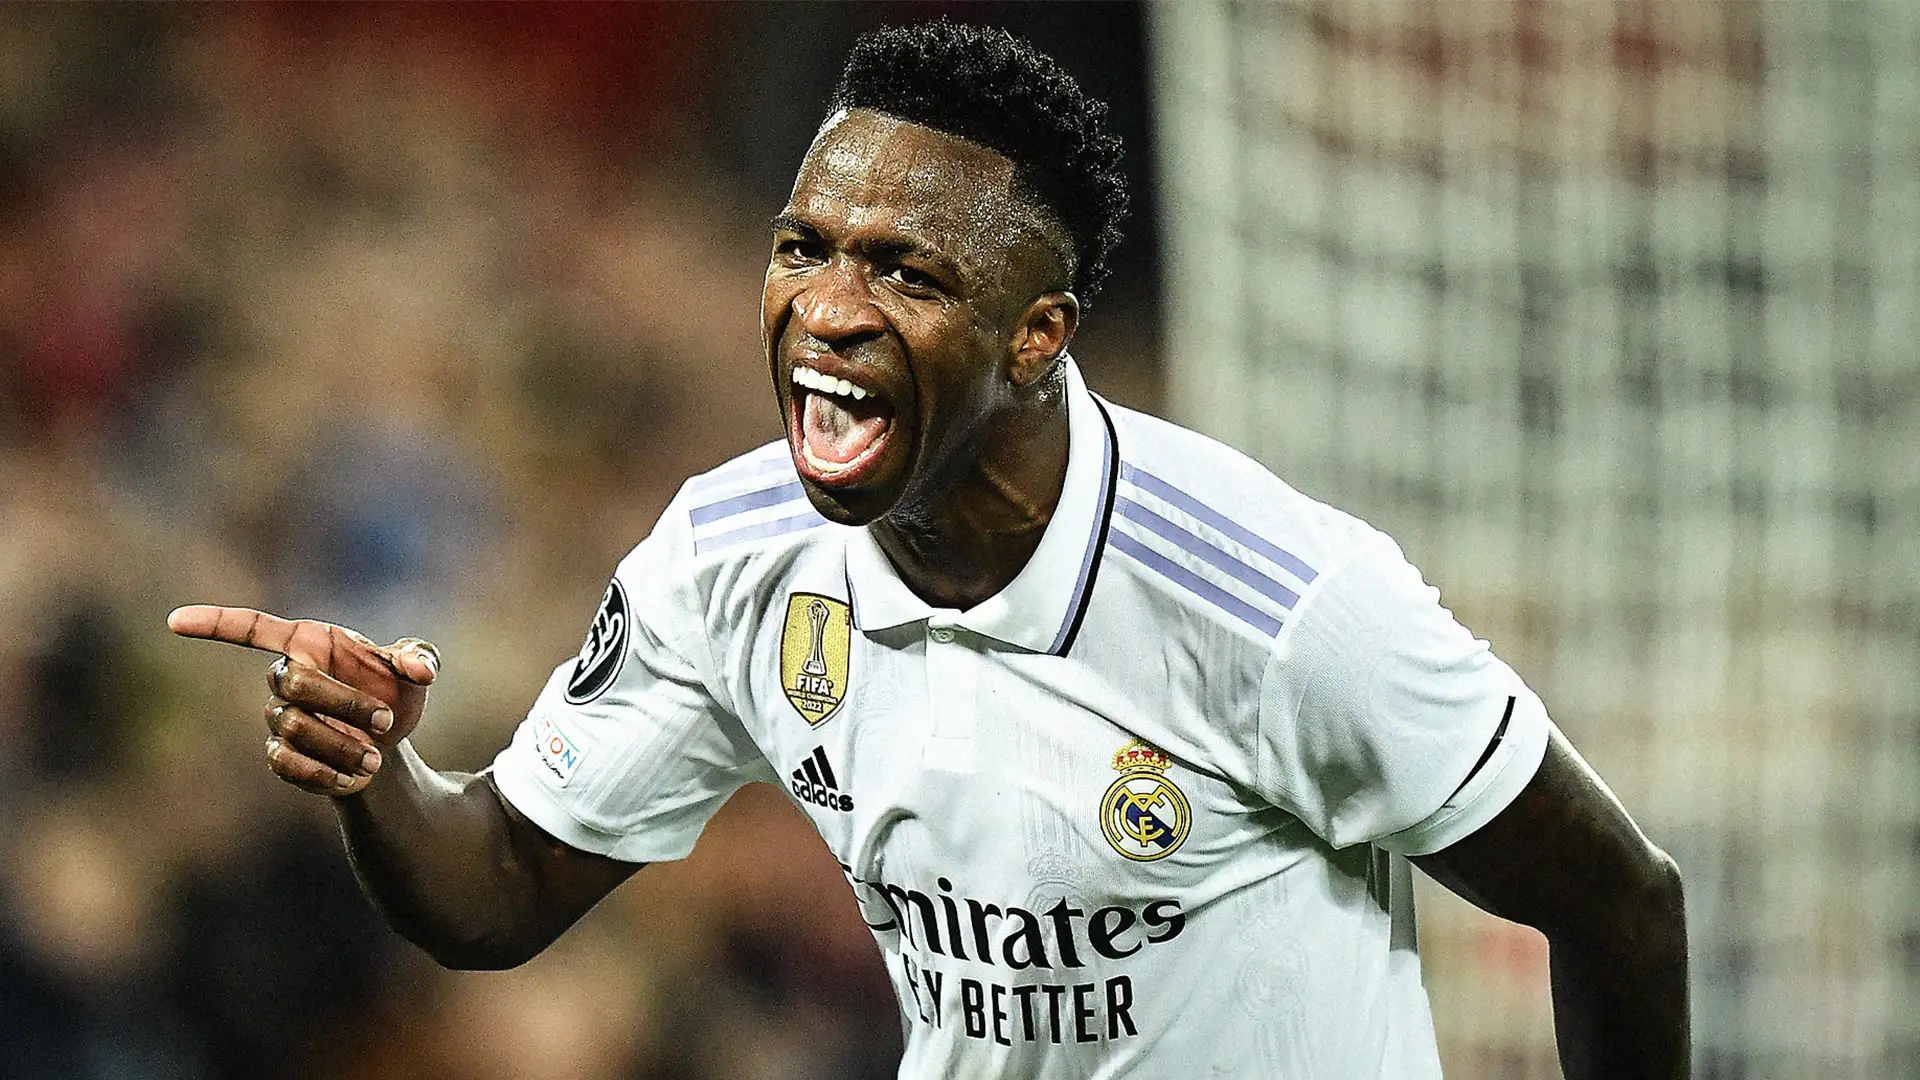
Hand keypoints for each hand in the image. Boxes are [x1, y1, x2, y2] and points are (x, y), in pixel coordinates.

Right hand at [167, 605, 439, 795]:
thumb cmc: (394, 689)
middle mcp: (286, 677)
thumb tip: (420, 669)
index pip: (251, 628)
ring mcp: (279, 718)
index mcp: (310, 644)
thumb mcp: (415, 668)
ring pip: (292, 727)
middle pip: (293, 683)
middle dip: (344, 703)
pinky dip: (323, 774)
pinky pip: (285, 765)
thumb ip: (420, 659)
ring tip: (376, 759)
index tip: (175, 620)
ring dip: (340, 745)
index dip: (215, 623)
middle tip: (386, 721)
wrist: (389, 738)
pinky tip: (354, 778)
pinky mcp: (280, 756)